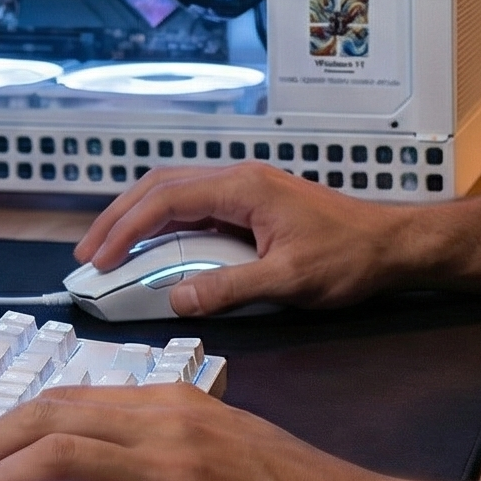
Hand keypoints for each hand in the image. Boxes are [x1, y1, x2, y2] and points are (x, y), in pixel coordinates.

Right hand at [73, 161, 418, 316]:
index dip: (126, 229)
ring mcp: (245, 190)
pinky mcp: (252, 205)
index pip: (167, 200)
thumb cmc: (351, 256)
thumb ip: (230, 289)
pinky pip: (196, 208)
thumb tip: (178, 300)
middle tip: (88, 255)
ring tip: (110, 253)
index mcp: (243, 188)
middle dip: (119, 218)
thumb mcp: (288, 281)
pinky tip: (154, 252)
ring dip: (139, 220)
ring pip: (175, 194)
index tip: (100, 260)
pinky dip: (165, 227)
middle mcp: (240, 180)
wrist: (391, 245)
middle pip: (161, 188)